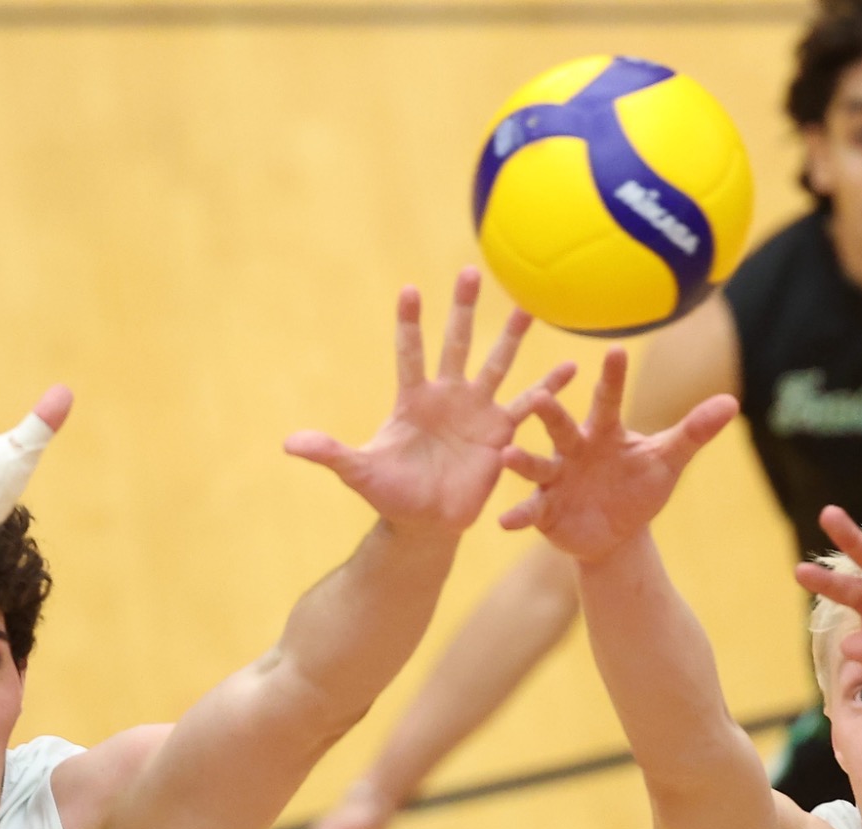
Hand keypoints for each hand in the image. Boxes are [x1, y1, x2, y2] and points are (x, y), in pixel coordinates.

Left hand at [284, 269, 575, 537]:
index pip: (410, 352)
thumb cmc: (390, 494)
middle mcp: (447, 396)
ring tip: (527, 307)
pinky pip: (529, 407)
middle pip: (456, 343)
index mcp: (413, 399)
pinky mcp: (500, 434)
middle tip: (470, 271)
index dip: (410, 324)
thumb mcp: (359, 472)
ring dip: (511, 337)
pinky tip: (573, 369)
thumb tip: (288, 444)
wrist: (425, 522)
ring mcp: (476, 411)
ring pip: (497, 365)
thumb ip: (330, 453)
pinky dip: (549, 390)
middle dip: (463, 309)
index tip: (411, 289)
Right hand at [499, 346, 737, 562]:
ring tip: (508, 456)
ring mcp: (555, 478)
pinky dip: (517, 515)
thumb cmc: (639, 487)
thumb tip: (731, 401)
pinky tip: (504, 522)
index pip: (608, 400)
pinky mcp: (544, 510)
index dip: (613, 379)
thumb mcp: (667, 460)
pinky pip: (529, 511)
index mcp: (603, 432)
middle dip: (550, 414)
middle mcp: (573, 449)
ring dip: (521, 461)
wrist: (618, 533)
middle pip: (561, 427)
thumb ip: (694, 431)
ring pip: (537, 466)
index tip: (616, 352)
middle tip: (542, 398)